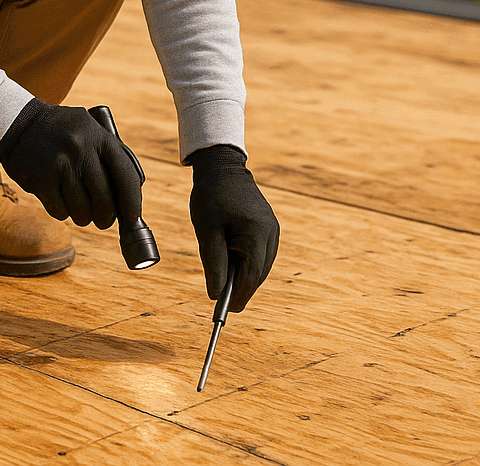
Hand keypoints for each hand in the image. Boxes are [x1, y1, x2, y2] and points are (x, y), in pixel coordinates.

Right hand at [0, 98, 143, 229]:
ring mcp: (59, 164)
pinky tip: (59, 200)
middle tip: (104, 221)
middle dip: (106, 217)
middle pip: (104, 199)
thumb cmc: (61, 132)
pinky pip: (60, 211)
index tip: (132, 216)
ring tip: (79, 209)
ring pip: (81, 210)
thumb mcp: (88, 130)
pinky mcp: (40, 178)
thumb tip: (129, 198)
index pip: (125, 174)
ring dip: (83, 216)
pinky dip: (62, 211)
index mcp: (98, 136)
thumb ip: (108, 156)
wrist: (18, 122)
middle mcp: (80, 148)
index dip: (132, 200)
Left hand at [188, 144, 279, 312]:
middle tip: (223, 304)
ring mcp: (272, 230)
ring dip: (245, 278)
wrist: (222, 167)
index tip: (224, 312)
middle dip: (242, 289)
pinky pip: (261, 254)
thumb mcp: (207, 231)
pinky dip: (248, 264)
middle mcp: (271, 233)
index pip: (251, 275)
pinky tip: (233, 268)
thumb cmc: (211, 196)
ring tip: (226, 288)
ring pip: (261, 265)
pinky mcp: (269, 227)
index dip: (238, 296)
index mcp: (257, 233)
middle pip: (259, 273)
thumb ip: (213, 263)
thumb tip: (216, 294)